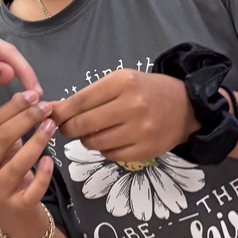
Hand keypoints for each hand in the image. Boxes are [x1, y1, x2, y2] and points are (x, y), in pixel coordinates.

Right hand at [0, 91, 55, 210]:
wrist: (10, 202)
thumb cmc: (4, 163)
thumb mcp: (2, 141)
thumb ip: (12, 120)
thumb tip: (31, 95)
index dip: (13, 107)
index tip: (33, 95)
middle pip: (1, 139)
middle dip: (25, 119)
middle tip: (46, 107)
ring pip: (16, 163)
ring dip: (37, 141)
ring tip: (52, 125)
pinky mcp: (15, 203)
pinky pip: (31, 191)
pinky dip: (42, 176)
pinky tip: (50, 160)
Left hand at [49, 70, 197, 163]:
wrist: (186, 106)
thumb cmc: (146, 90)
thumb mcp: (120, 81)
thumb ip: (90, 95)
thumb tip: (55, 109)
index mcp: (123, 83)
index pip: (80, 100)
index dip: (61, 111)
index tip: (51, 116)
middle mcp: (132, 106)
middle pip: (83, 124)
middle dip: (68, 128)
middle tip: (66, 128)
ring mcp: (140, 130)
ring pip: (94, 142)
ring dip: (86, 140)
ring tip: (91, 132)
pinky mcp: (146, 150)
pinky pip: (110, 155)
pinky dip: (104, 150)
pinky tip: (110, 140)